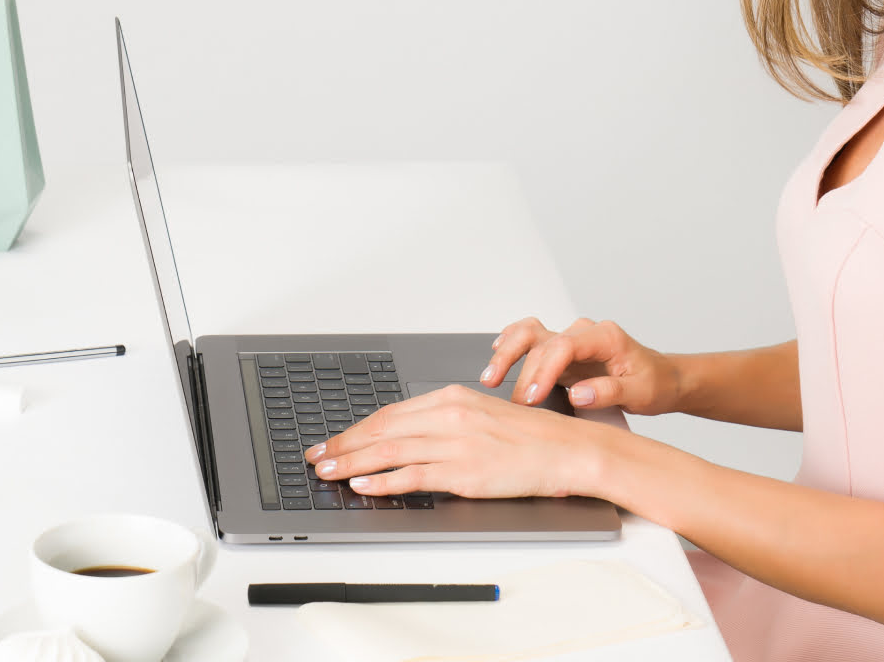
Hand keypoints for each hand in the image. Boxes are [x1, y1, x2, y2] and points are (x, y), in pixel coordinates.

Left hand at [303, 383, 608, 498]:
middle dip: (343, 445)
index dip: (355, 429)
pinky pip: (414, 477)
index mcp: (452, 398)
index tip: (333, 440)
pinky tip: (364, 485)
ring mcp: (456, 444)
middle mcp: (450, 416)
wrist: (567, 450)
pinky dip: (384, 482)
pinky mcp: (465, 472)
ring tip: (327, 472)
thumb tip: (406, 437)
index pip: (390, 413)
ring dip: (352, 463)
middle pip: (382, 430)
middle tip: (316, 457)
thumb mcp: (481, 415)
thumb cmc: (530, 437)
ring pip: (390, 452)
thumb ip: (444, 422)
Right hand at [481, 316, 681, 414]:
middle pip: (541, 340)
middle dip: (522, 370)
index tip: (533, 397)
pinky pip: (531, 339)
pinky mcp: (562, 351)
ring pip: (530, 333)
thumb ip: (609, 391)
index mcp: (605, 337)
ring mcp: (571, 340)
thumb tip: (577, 393)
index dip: (544, 371)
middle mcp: (584, 333)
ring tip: (490, 377)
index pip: (564, 346)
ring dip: (507, 352)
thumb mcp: (640, 393)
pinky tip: (496, 354)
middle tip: (513, 402)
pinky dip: (511, 344)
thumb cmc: (654, 383)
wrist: (662, 378)